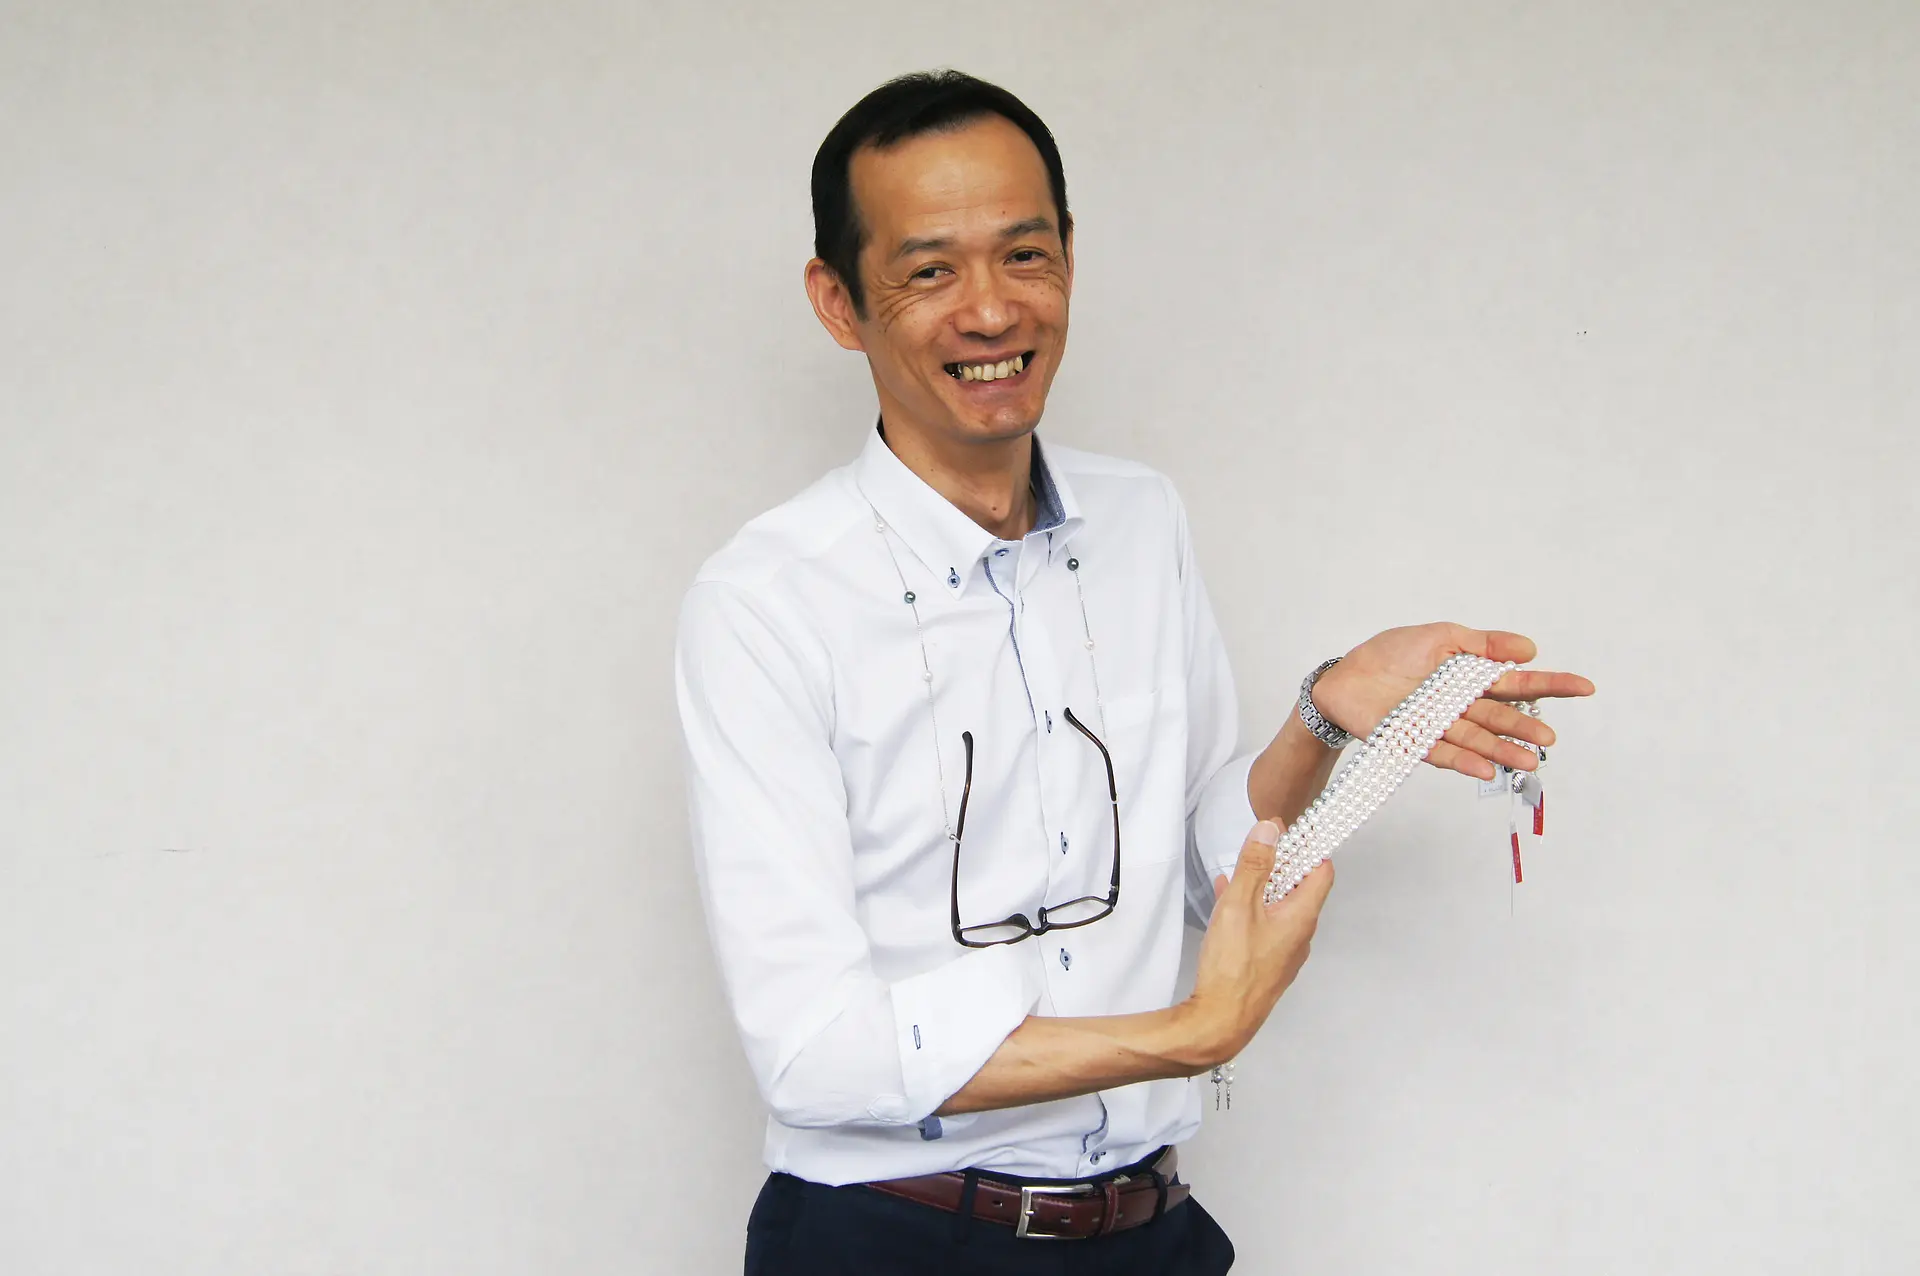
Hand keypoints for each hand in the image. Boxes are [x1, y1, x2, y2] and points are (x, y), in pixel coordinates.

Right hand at [1183, 820, 1334, 1065]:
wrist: (1221, 1020)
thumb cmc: (1232, 966)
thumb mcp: (1239, 905)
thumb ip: (1254, 865)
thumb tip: (1270, 830)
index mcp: (1302, 917)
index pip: (1322, 872)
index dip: (1310, 848)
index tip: (1289, 832)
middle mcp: (1301, 935)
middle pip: (1301, 889)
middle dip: (1282, 864)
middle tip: (1259, 847)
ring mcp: (1286, 952)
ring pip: (1281, 908)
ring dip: (1264, 886)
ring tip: (1239, 871)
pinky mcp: (1268, 964)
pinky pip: (1267, 926)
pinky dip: (1253, 908)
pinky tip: (1227, 901)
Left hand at [1310, 622, 1594, 780]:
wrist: (1344, 677)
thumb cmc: (1389, 653)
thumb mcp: (1439, 636)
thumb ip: (1482, 644)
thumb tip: (1529, 649)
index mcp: (1470, 677)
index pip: (1517, 682)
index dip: (1551, 685)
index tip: (1585, 687)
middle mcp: (1461, 705)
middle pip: (1501, 717)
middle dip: (1526, 727)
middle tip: (1548, 738)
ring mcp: (1441, 726)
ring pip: (1479, 740)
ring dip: (1503, 751)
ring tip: (1529, 760)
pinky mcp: (1416, 742)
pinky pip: (1444, 753)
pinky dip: (1466, 761)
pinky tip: (1487, 770)